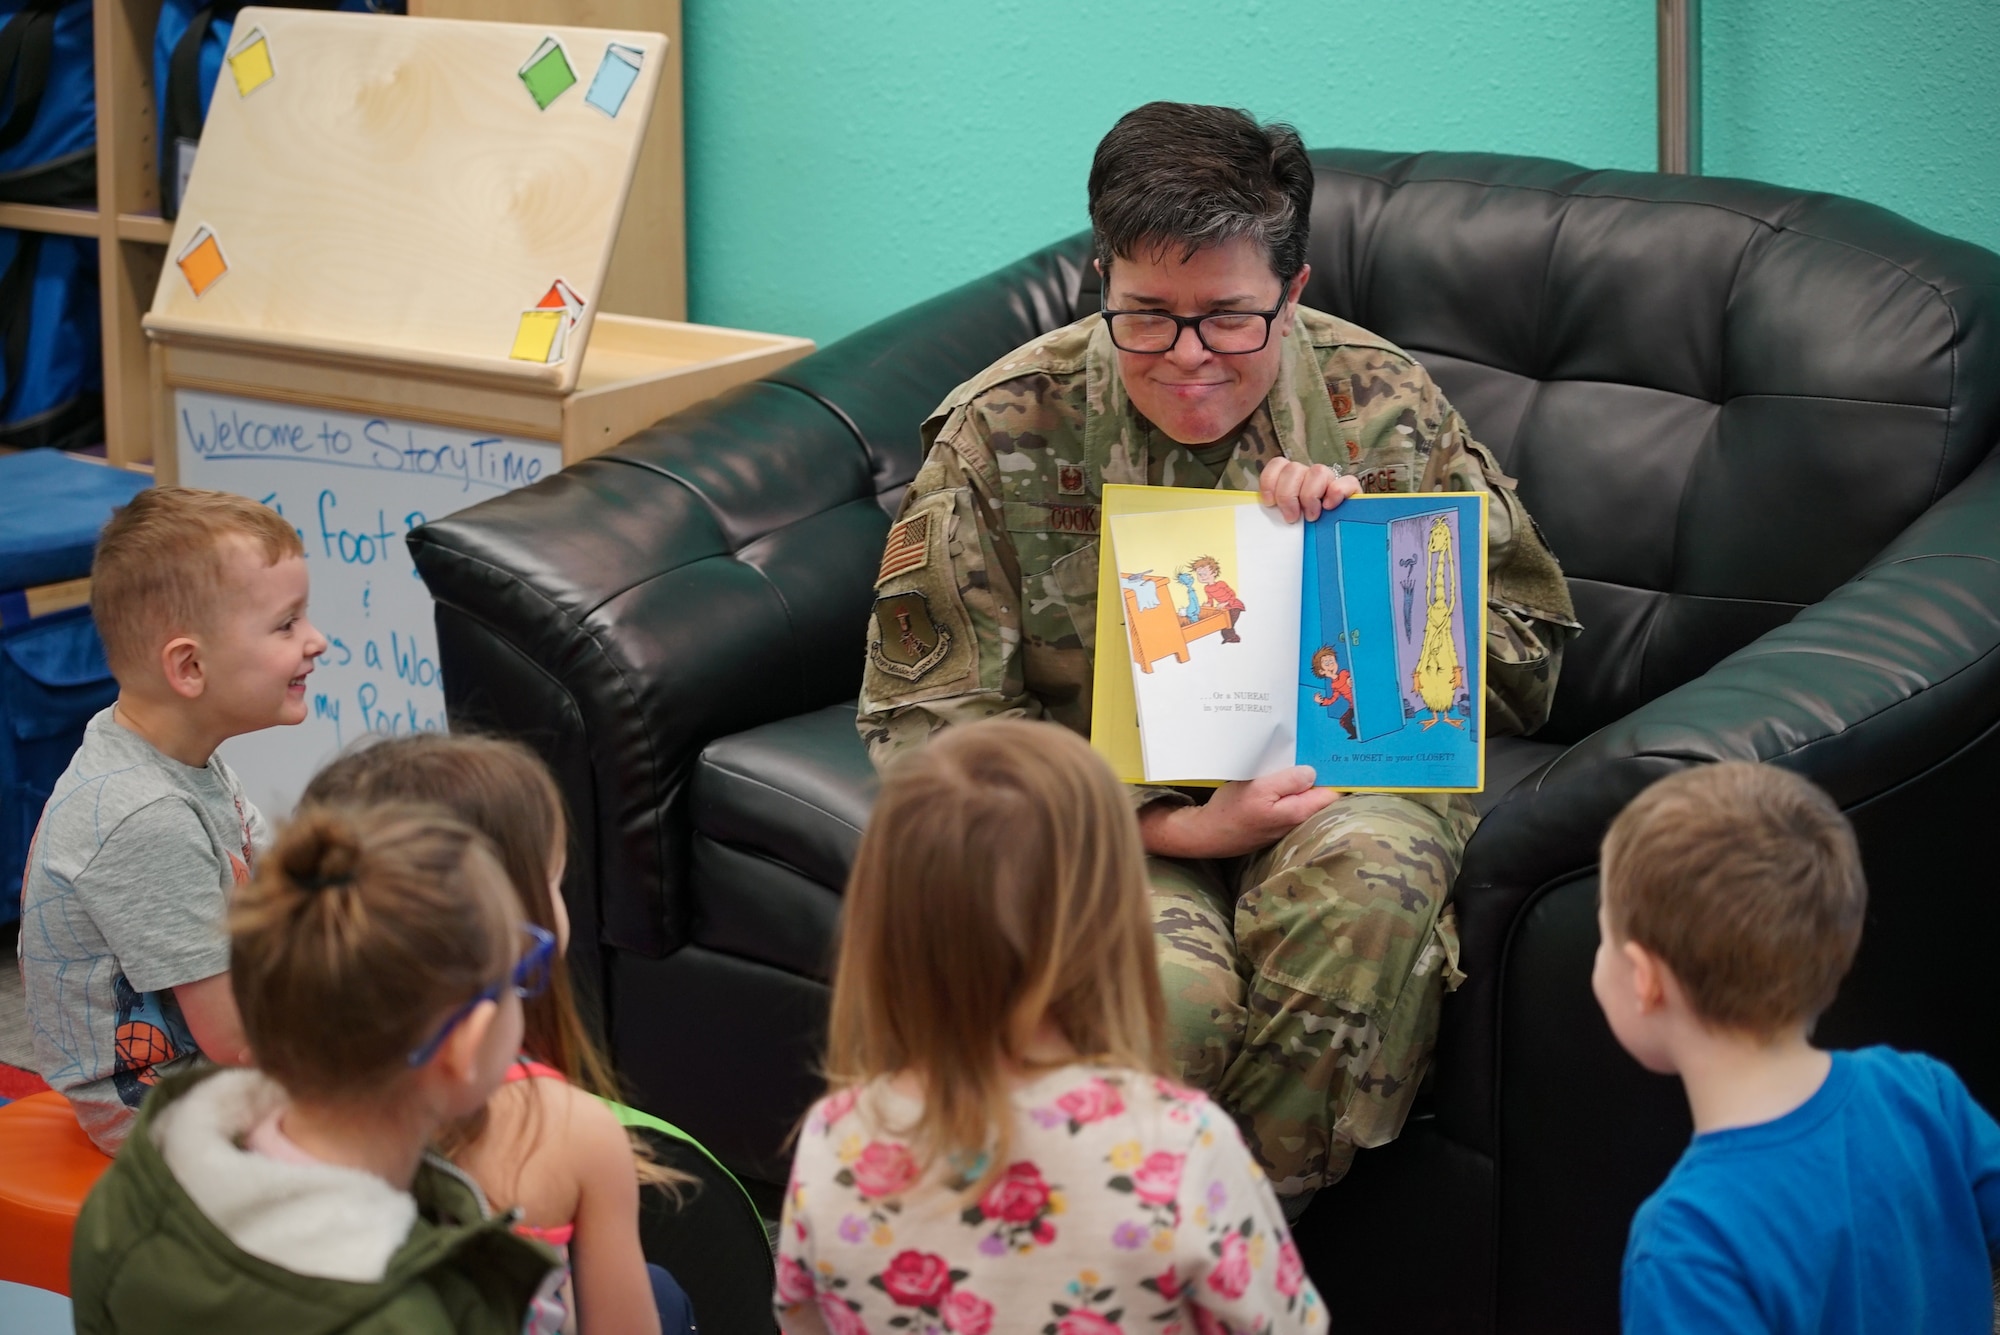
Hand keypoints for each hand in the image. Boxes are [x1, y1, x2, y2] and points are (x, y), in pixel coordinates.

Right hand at [1139, 765, 1340, 859]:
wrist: (1208, 833)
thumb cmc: (1231, 810)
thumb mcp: (1258, 788)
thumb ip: (1288, 781)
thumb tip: (1312, 773)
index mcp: (1299, 811)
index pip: (1333, 793)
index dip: (1337, 773)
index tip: (1337, 753)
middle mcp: (1299, 820)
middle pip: (1322, 794)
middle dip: (1324, 773)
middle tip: (1321, 747)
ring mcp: (1289, 822)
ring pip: (1308, 797)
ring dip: (1307, 779)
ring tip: (1304, 755)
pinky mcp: (1278, 821)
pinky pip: (1294, 801)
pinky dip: (1293, 787)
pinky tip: (1285, 773)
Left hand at [1259, 458, 1361, 522]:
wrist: (1338, 543)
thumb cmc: (1305, 532)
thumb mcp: (1286, 521)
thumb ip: (1276, 513)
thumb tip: (1265, 512)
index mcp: (1293, 480)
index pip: (1278, 464)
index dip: (1270, 481)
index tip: (1269, 502)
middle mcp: (1310, 476)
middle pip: (1294, 468)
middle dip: (1288, 495)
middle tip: (1292, 517)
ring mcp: (1331, 481)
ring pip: (1318, 471)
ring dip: (1310, 495)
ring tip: (1311, 517)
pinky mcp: (1351, 491)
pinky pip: (1348, 481)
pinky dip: (1336, 492)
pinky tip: (1329, 507)